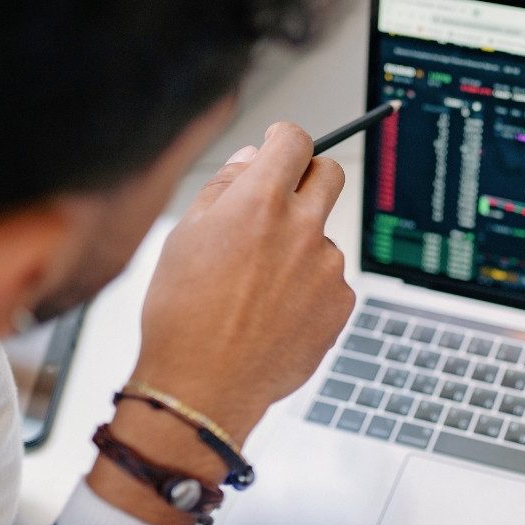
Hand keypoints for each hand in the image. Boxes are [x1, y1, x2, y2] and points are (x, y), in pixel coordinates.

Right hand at [89, 123, 354, 524]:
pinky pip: (329, 278)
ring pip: (322, 235)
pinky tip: (275, 312)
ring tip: (257, 287)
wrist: (204, 386)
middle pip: (329, 175)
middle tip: (284, 196)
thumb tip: (252, 159)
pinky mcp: (341, 301)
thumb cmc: (182, 314)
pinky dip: (309, 287)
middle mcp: (302, 227)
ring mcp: (327, 266)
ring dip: (300, 245)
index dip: (285, 138)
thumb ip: (225, 187)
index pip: (295, 141)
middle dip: (309, 176)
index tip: (280, 143)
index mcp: (260, 202)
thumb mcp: (184, 236)